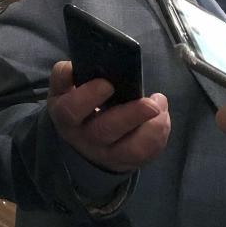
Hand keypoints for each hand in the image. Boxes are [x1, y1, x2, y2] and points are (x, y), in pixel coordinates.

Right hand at [48, 61, 170, 172]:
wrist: (81, 137)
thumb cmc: (77, 103)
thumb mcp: (63, 88)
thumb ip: (66, 74)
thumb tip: (79, 65)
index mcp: (65, 115)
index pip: (71, 110)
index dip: (89, 97)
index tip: (107, 83)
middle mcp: (84, 138)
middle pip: (105, 131)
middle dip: (130, 115)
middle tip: (150, 102)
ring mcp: (106, 154)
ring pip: (131, 149)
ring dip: (152, 128)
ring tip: (159, 105)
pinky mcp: (126, 161)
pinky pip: (147, 154)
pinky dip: (160, 134)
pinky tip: (161, 116)